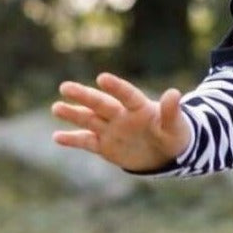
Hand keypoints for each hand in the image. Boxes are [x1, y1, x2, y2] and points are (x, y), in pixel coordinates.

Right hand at [51, 72, 191, 171]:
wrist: (164, 153)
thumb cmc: (173, 135)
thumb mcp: (176, 126)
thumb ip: (171, 112)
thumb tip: (175, 93)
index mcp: (139, 107)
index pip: (127, 95)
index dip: (116, 87)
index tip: (102, 79)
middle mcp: (120, 115)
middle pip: (100, 103)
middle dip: (84, 96)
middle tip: (65, 87)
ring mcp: (110, 129)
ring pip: (89, 119)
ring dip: (73, 114)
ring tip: (56, 108)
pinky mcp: (104, 145)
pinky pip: (86, 142)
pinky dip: (72, 140)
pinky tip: (57, 137)